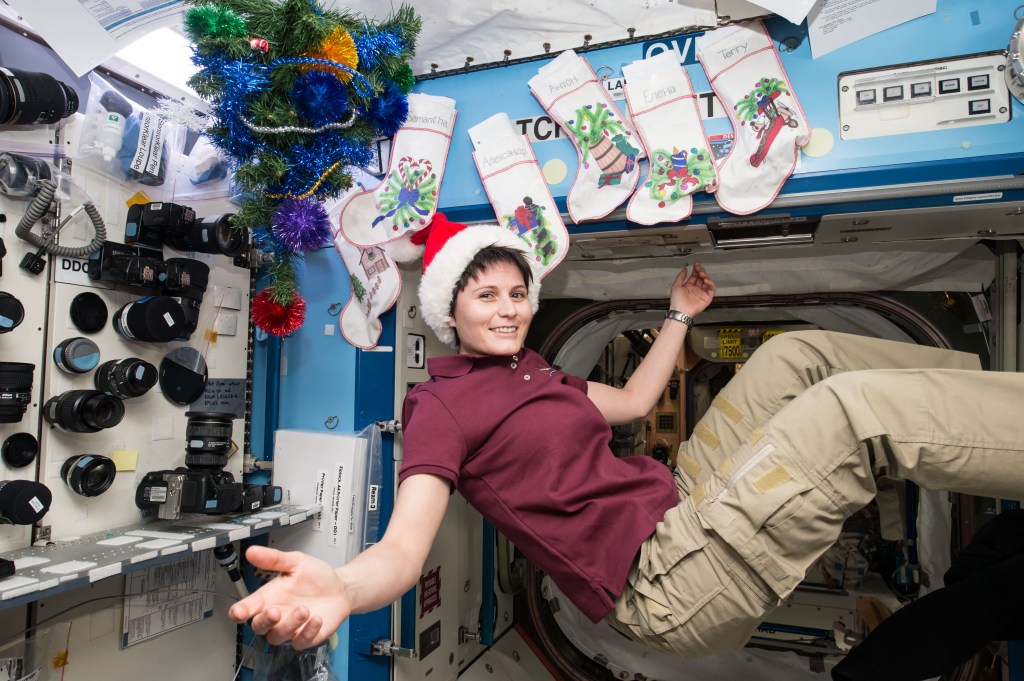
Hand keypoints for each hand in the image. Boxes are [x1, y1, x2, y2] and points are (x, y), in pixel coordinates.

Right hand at [228, 546, 348, 649]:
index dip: (239, 612)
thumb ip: (274, 559)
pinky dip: (307, 633)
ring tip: (304, 609)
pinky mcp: (306, 637)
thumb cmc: (316, 576)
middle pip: (258, 627)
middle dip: (264, 621)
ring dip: (289, 625)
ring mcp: (290, 628)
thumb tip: (252, 551)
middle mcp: (277, 615)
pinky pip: (300, 642)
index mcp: (270, 596)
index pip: (247, 608)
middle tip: (274, 611)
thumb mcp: (296, 562)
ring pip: (277, 636)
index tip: (239, 612)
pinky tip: (316, 619)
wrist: (340, 588)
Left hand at [670, 261, 715, 317]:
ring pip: (707, 282)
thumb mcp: (676, 286)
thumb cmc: (677, 301)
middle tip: (699, 268)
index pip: (694, 276)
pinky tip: (706, 280)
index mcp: (689, 286)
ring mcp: (702, 293)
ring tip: (702, 274)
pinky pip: (712, 288)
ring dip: (706, 276)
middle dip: (701, 271)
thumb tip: (684, 268)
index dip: (696, 269)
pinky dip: (711, 283)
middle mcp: (696, 289)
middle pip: (701, 277)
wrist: (681, 310)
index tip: (696, 264)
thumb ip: (681, 276)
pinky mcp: (707, 297)